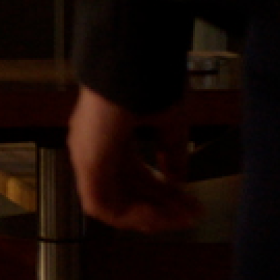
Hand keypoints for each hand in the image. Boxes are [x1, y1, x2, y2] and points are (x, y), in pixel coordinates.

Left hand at [69, 86, 203, 232]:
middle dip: (162, 208)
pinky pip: (101, 204)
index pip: (135, 178)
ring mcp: (87, 155)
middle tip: (193, 217)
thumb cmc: (151, 80)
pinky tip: (160, 217)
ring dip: (150, 216)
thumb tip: (178, 179)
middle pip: (126, 192)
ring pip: (112, 205)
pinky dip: (130, 215)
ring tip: (183, 219)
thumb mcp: (168, 123)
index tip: (192, 204)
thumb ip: (170, 152)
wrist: (138, 60)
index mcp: (109, 138)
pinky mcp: (88, 161)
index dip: (164, 195)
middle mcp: (94, 149)